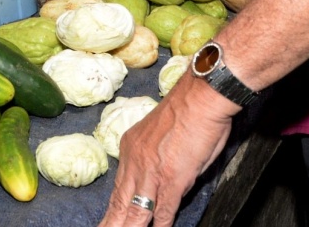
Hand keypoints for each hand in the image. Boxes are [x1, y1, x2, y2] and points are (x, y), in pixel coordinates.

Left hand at [99, 76, 235, 226]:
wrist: (201, 96)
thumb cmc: (188, 109)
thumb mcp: (158, 134)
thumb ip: (155, 159)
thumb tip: (160, 181)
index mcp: (131, 147)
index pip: (119, 186)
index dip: (114, 208)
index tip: (108, 220)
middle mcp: (136, 161)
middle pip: (120, 202)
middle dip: (112, 223)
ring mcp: (152, 172)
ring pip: (135, 211)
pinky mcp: (172, 179)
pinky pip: (163, 210)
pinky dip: (160, 224)